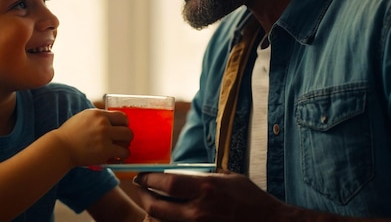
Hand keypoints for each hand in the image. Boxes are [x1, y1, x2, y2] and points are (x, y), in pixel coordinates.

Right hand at [54, 109, 132, 165]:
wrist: (61, 147)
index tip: (121, 130)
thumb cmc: (70, 134)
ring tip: (118, 150)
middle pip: (127, 129)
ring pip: (127, 141)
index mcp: (98, 114)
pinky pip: (123, 153)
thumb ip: (99, 117)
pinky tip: (115, 158)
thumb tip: (113, 121)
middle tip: (120, 142)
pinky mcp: (105, 151)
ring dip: (125, 147)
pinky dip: (121, 156)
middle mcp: (103, 124)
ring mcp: (104, 137)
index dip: (124, 125)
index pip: (122, 116)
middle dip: (126, 137)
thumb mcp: (84, 117)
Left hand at [133, 171, 283, 220]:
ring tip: (150, 205)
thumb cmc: (250, 199)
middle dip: (144, 197)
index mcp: (206, 189)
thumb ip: (203, 175)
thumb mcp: (228, 178)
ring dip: (152, 214)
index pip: (167, 183)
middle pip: (157, 207)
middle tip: (140, 190)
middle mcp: (200, 211)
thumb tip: (177, 172)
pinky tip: (166, 217)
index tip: (141, 176)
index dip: (148, 179)